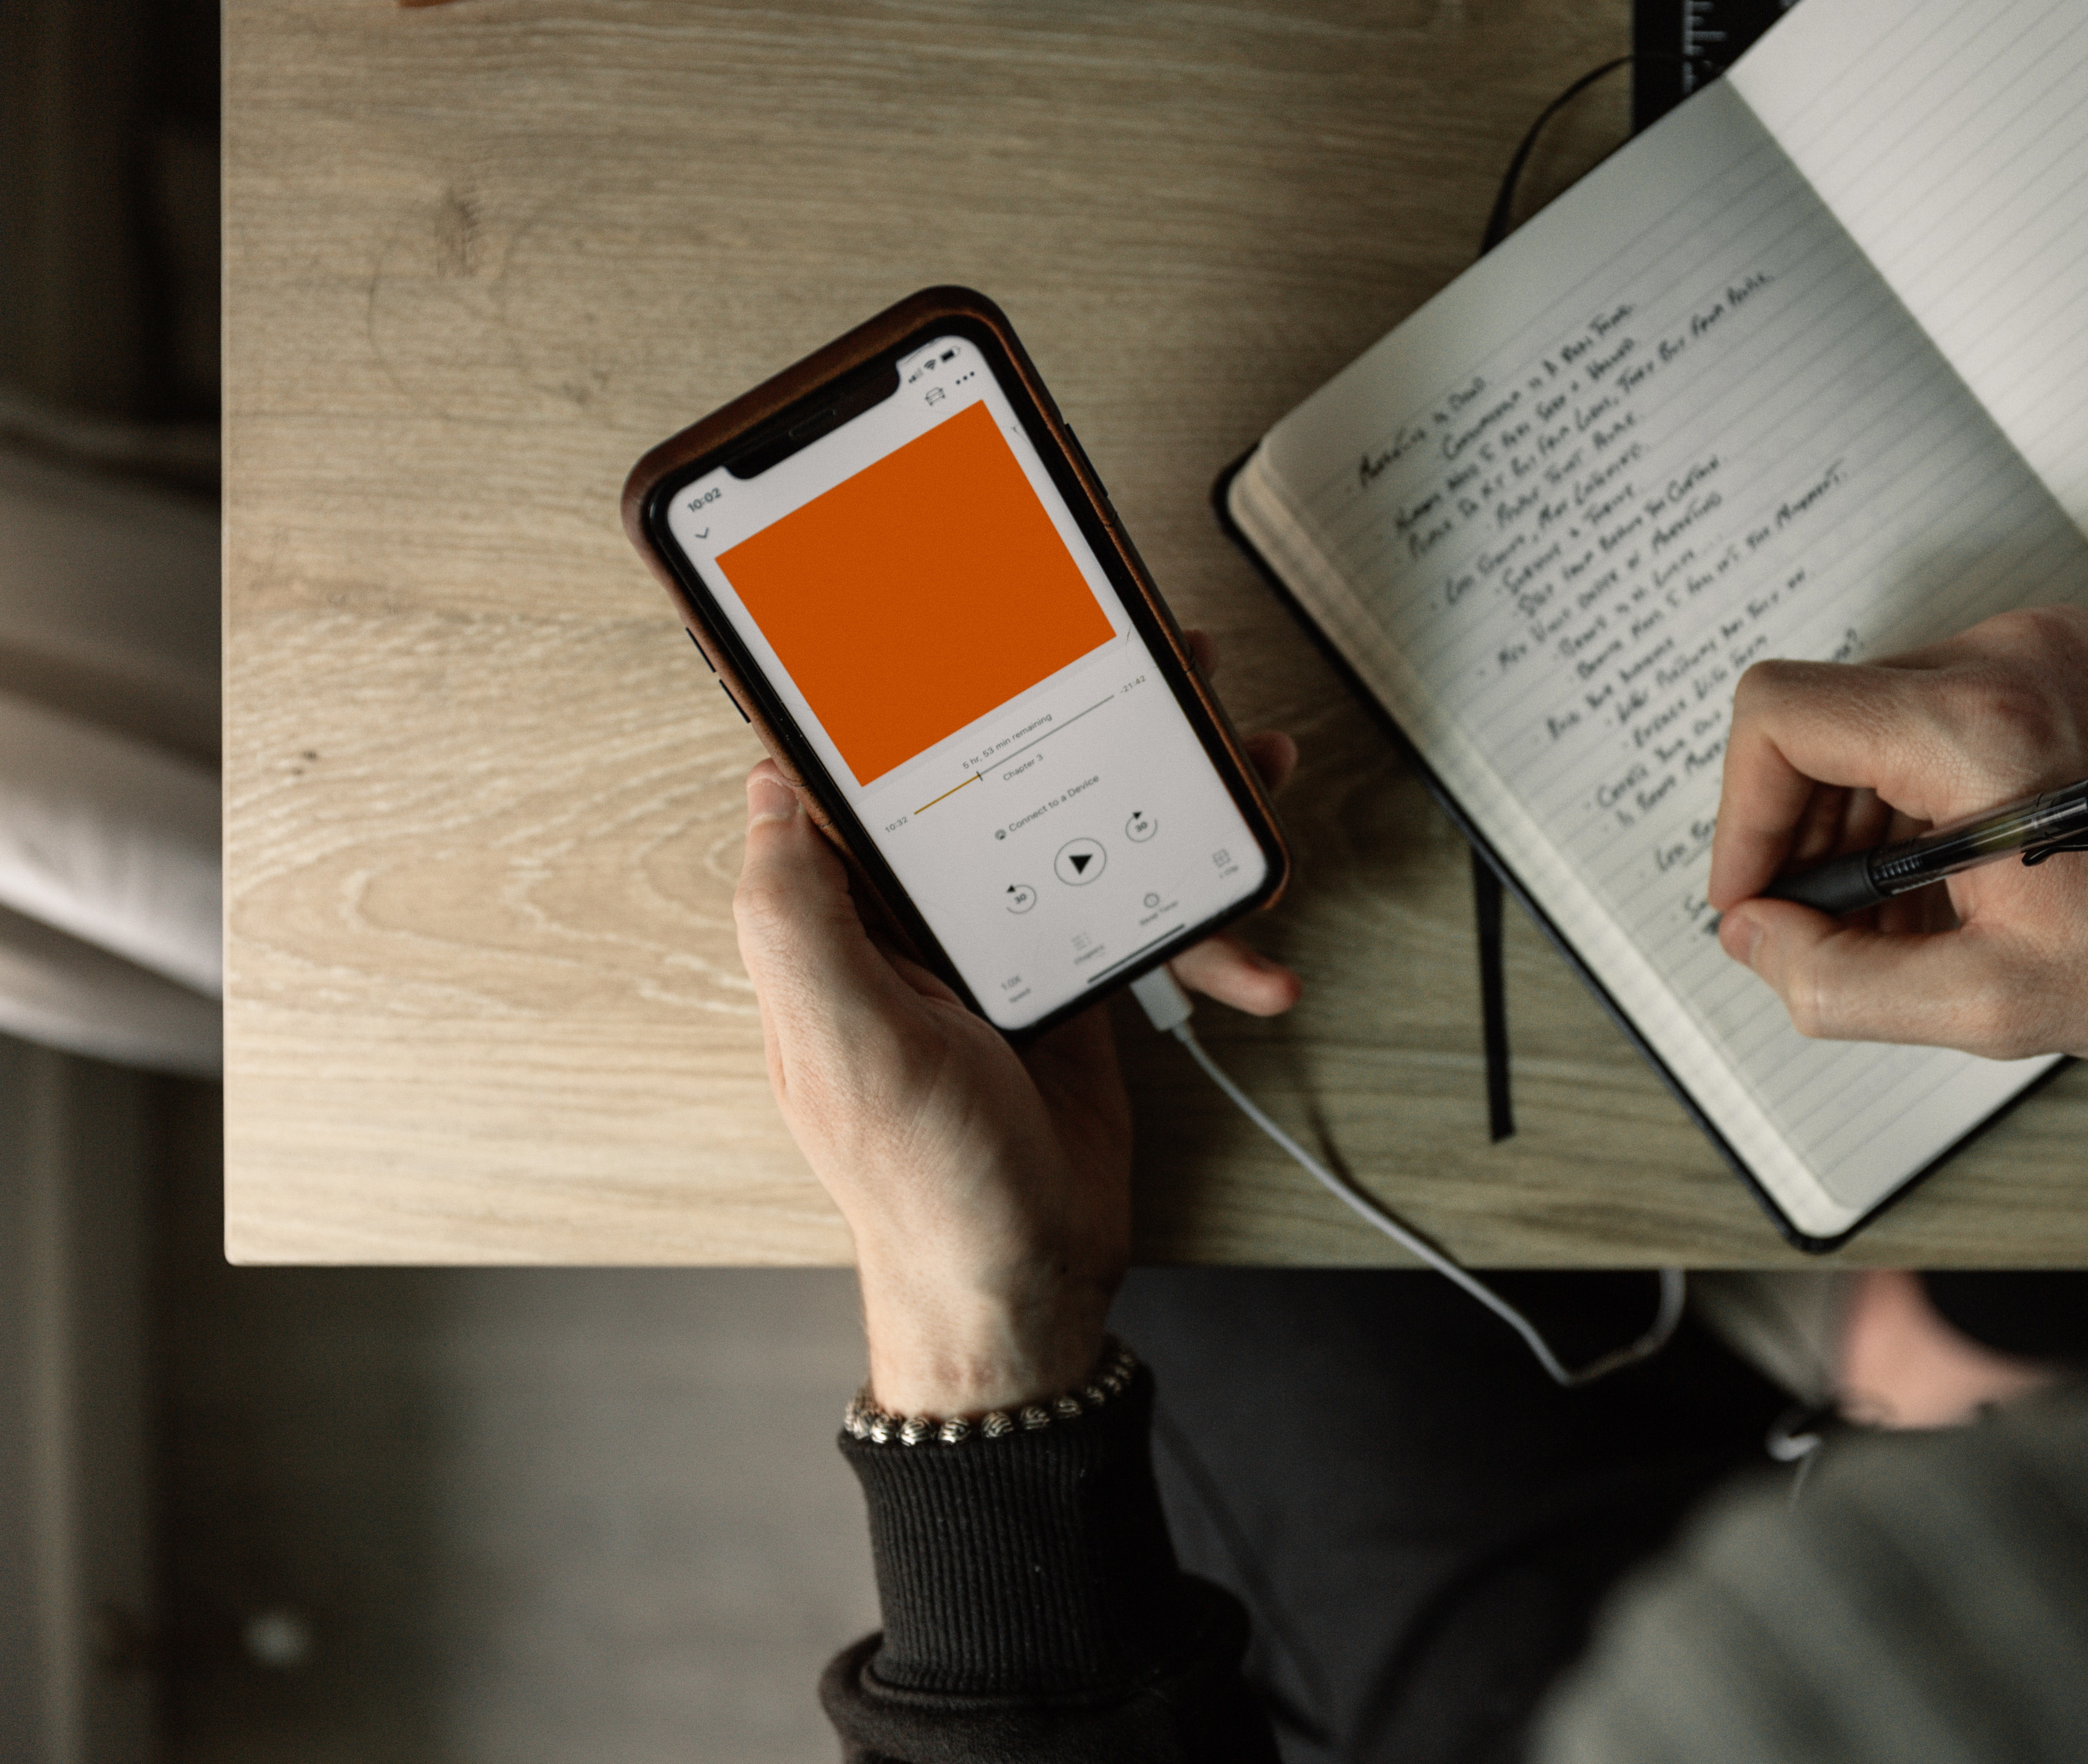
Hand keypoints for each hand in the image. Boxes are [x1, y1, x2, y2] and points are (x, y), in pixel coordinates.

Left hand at [733, 632, 1298, 1415]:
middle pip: (998, 780)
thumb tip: (765, 786)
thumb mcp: (842, 1040)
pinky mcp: (1075, 985)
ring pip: (1084, 831)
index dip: (906, 693)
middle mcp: (919, 924)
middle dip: (1077, 717)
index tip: (958, 620)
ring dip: (1167, 796)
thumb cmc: (923, 1185)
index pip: (865, 774)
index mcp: (847, 920)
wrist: (1024, 1286)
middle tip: (1150, 663)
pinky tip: (1252, 951)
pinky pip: (1142, 914)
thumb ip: (794, 912)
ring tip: (1240, 758)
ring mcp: (1003, 951)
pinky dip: (1204, 929)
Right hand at [1706, 605, 2087, 1059]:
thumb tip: (1757, 939)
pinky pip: (1950, 713)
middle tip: (1831, 930)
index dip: (1741, 817)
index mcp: (1982, 726)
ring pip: (1883, 716)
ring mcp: (2048, 646)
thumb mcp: (1998, 1004)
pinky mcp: (2080, 659)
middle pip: (1826, 717)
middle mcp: (2009, 657)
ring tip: (1909, 920)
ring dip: (1867, 820)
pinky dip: (1929, 795)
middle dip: (1806, 834)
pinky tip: (1964, 878)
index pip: (1779, 716)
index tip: (1757, 899)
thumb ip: (1839, 982)